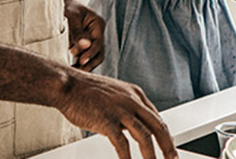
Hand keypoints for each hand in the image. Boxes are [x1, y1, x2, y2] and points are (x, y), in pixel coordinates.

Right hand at [56, 73, 176, 158]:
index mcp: (135, 94)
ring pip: (144, 136)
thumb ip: (125, 110)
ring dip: (151, 155)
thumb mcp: (113, 96)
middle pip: (157, 126)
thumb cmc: (85, 91)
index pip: (157, 118)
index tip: (169, 147)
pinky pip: (122, 144)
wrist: (66, 85)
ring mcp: (120, 110)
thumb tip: (131, 128)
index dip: (165, 135)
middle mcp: (131, 100)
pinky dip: (127, 158)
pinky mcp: (107, 120)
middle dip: (167, 146)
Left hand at [64, 0, 104, 69]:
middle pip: (99, 53)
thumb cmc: (66, 7)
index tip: (81, 60)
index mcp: (98, 24)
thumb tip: (86, 45)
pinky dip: (78, 64)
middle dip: (90, 63)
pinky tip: (70, 69)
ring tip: (72, 72)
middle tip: (79, 72)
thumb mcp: (71, 16)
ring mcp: (90, 41)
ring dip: (84, 66)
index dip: (91, 53)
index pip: (98, 43)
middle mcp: (96, 34)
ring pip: (92, 58)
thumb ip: (78, 31)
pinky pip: (83, 58)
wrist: (59, 3)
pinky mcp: (82, 46)